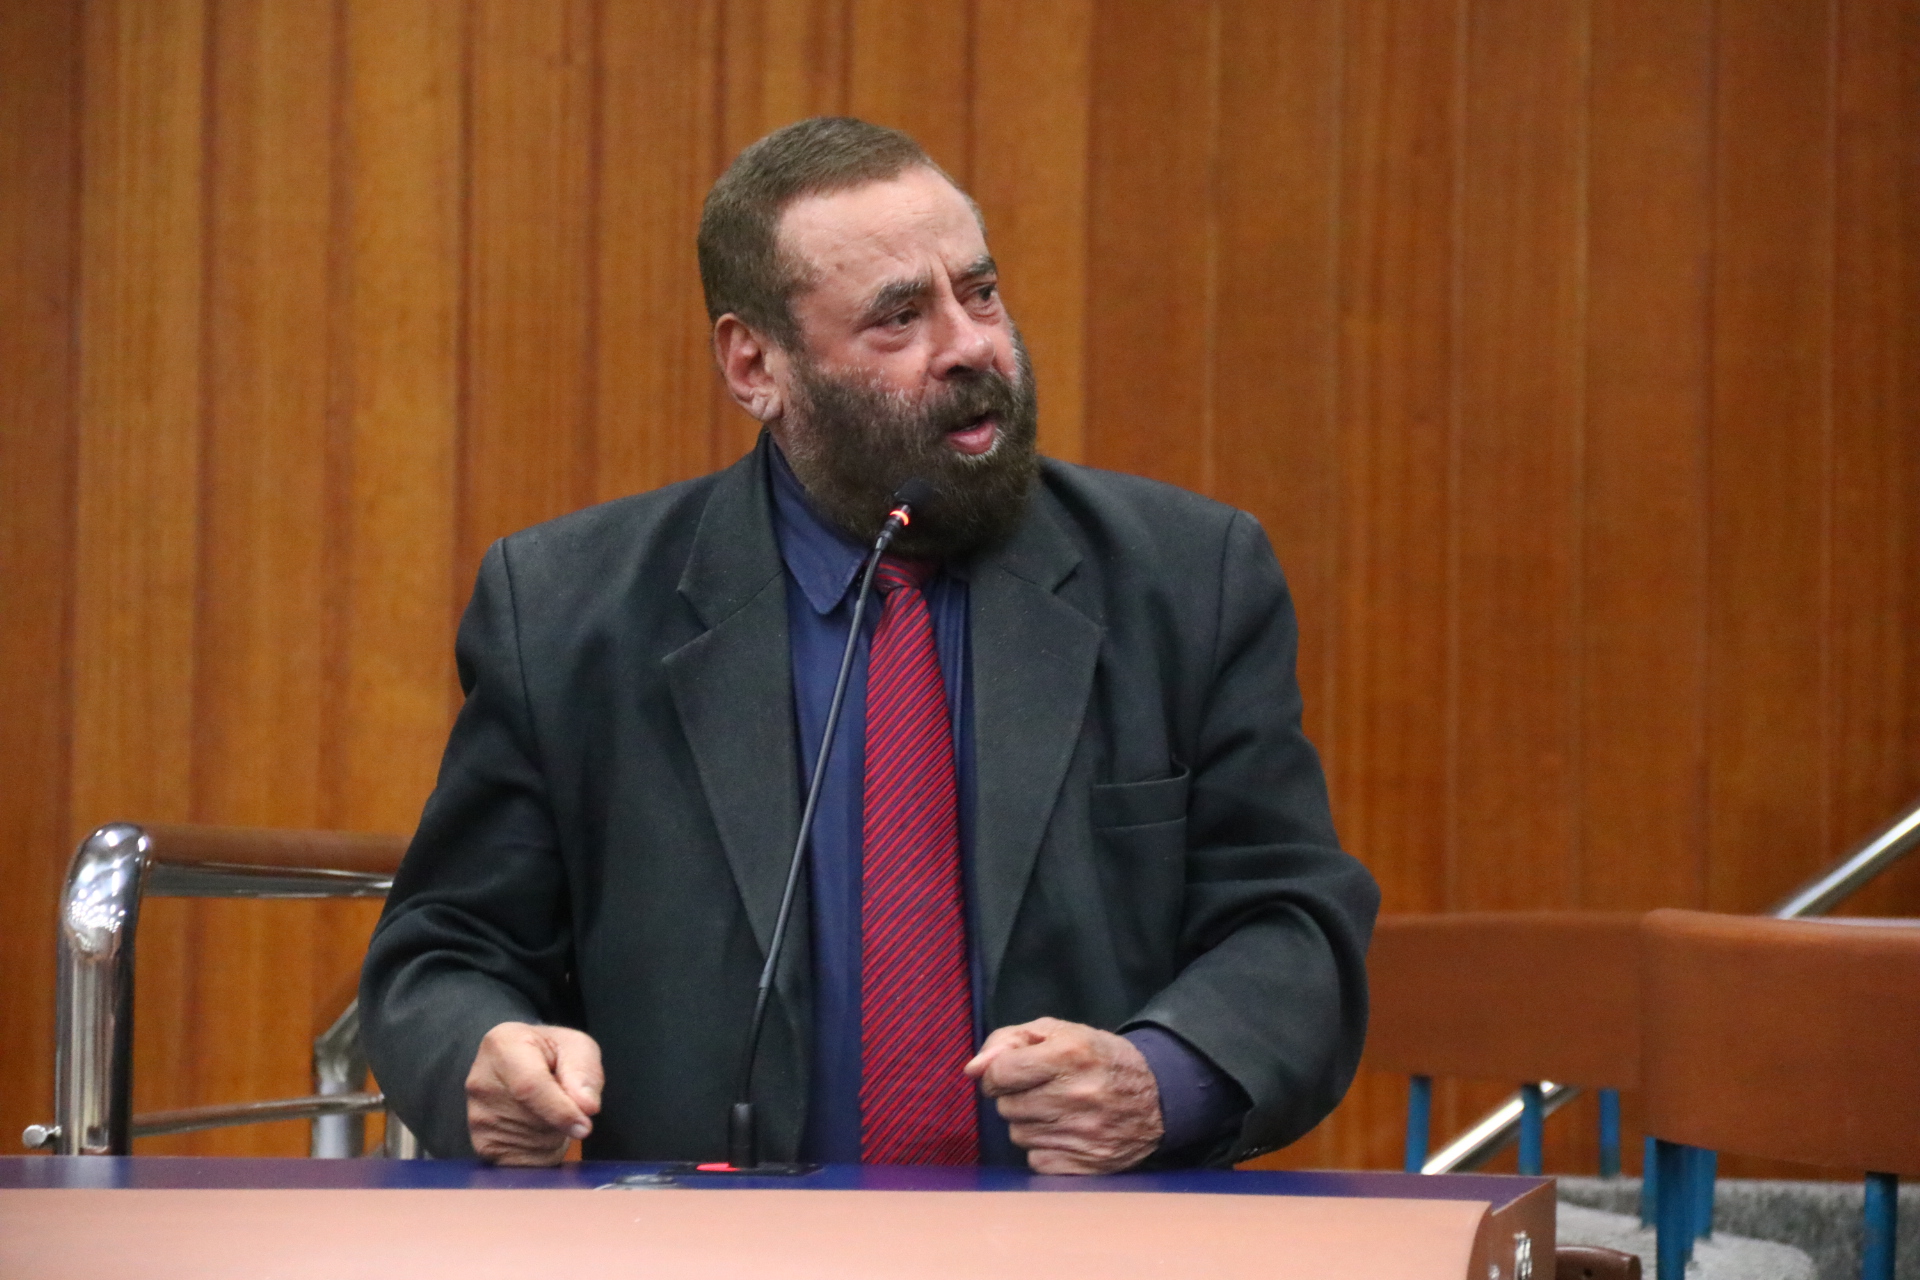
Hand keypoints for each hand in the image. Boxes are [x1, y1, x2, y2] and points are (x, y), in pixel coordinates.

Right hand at [464, 1021, 602, 1164]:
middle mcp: (482, 1082)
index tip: (585, 1126)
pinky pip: (525, 1161)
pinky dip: (543, 1151)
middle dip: (563, 1120)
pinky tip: (539, 1127)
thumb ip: (584, 1071)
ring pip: (533, 1143)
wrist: (519, 1066)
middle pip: (535, 1119)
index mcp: (503, 1046)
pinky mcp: (483, 1145)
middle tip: (564, 1099)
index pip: (529, 1087)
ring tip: (548, 1109)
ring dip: (555, 1135)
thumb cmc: (550, 1054)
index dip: (560, 1110)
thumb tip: (586, 1106)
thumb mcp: (575, 1046)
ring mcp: (478, 1117)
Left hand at [964, 1016, 1163, 1173]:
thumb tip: (973, 1069)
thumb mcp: (1060, 1032)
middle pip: (1006, 1107)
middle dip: (1016, 1097)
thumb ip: (1009, 1040)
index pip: (1000, 1073)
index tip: (1012, 1072)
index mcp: (1070, 1055)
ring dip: (1030, 1122)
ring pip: (1018, 1134)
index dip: (998, 1072)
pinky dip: (1045, 1147)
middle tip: (1043, 1089)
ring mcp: (1084, 1134)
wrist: (1159, 1096)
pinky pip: (1037, 1160)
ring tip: (1058, 1109)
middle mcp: (1077, 1095)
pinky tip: (1067, 1132)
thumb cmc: (1100, 1058)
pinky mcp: (1089, 1164)